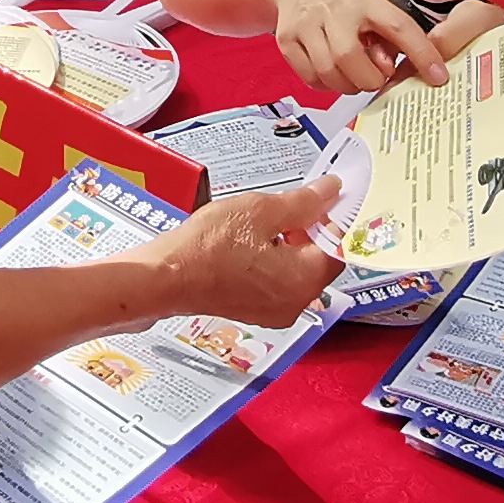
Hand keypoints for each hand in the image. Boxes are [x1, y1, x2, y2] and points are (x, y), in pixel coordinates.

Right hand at [139, 180, 341, 330]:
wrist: (166, 277)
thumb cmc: (208, 246)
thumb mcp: (260, 210)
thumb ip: (302, 202)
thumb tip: (330, 191)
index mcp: (304, 279)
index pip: (337, 244)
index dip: (331, 217)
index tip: (322, 197)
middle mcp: (296, 302)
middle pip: (318, 260)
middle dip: (308, 230)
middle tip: (287, 205)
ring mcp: (274, 311)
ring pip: (296, 271)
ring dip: (289, 245)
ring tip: (261, 222)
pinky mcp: (254, 311)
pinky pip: (276, 282)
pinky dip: (271, 262)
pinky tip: (249, 243)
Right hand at [265, 0, 448, 96]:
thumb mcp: (373, 2)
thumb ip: (388, 35)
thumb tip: (393, 69)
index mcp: (365, 0)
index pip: (399, 27)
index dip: (422, 54)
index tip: (437, 75)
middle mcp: (335, 10)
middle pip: (351, 58)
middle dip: (368, 80)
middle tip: (374, 78)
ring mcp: (307, 25)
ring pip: (328, 73)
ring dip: (347, 86)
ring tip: (353, 76)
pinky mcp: (287, 40)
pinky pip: (310, 78)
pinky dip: (325, 85)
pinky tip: (332, 74)